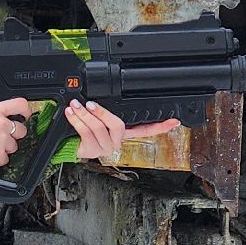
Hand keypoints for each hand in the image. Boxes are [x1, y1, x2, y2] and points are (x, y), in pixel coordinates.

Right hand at [0, 98, 30, 167]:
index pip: (19, 105)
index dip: (25, 110)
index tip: (25, 115)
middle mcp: (1, 125)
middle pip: (21, 129)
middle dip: (15, 134)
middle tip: (4, 137)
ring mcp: (1, 141)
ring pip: (13, 146)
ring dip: (5, 148)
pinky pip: (4, 159)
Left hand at [63, 100, 179, 158]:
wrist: (72, 146)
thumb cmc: (86, 130)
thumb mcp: (99, 120)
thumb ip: (104, 110)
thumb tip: (98, 94)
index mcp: (123, 133)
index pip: (145, 130)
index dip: (160, 126)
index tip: (174, 121)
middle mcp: (117, 141)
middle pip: (117, 125)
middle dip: (102, 112)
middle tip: (90, 103)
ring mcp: (105, 147)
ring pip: (98, 128)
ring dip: (84, 115)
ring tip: (75, 105)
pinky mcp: (93, 150)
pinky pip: (86, 133)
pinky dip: (76, 121)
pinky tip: (71, 114)